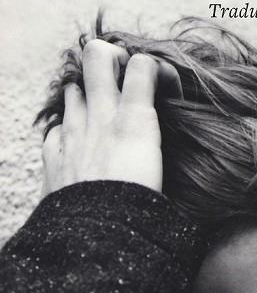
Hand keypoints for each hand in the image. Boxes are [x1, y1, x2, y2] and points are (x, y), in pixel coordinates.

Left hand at [41, 40, 181, 196]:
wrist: (99, 238)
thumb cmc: (140, 209)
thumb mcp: (166, 171)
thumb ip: (160, 140)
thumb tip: (163, 133)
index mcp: (134, 119)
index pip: (143, 64)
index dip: (158, 69)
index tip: (167, 90)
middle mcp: (100, 117)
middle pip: (96, 55)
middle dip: (111, 58)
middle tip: (123, 79)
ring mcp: (72, 132)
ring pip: (73, 88)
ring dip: (87, 93)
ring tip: (103, 114)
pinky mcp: (54, 154)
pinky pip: (57, 127)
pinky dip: (68, 130)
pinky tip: (81, 146)